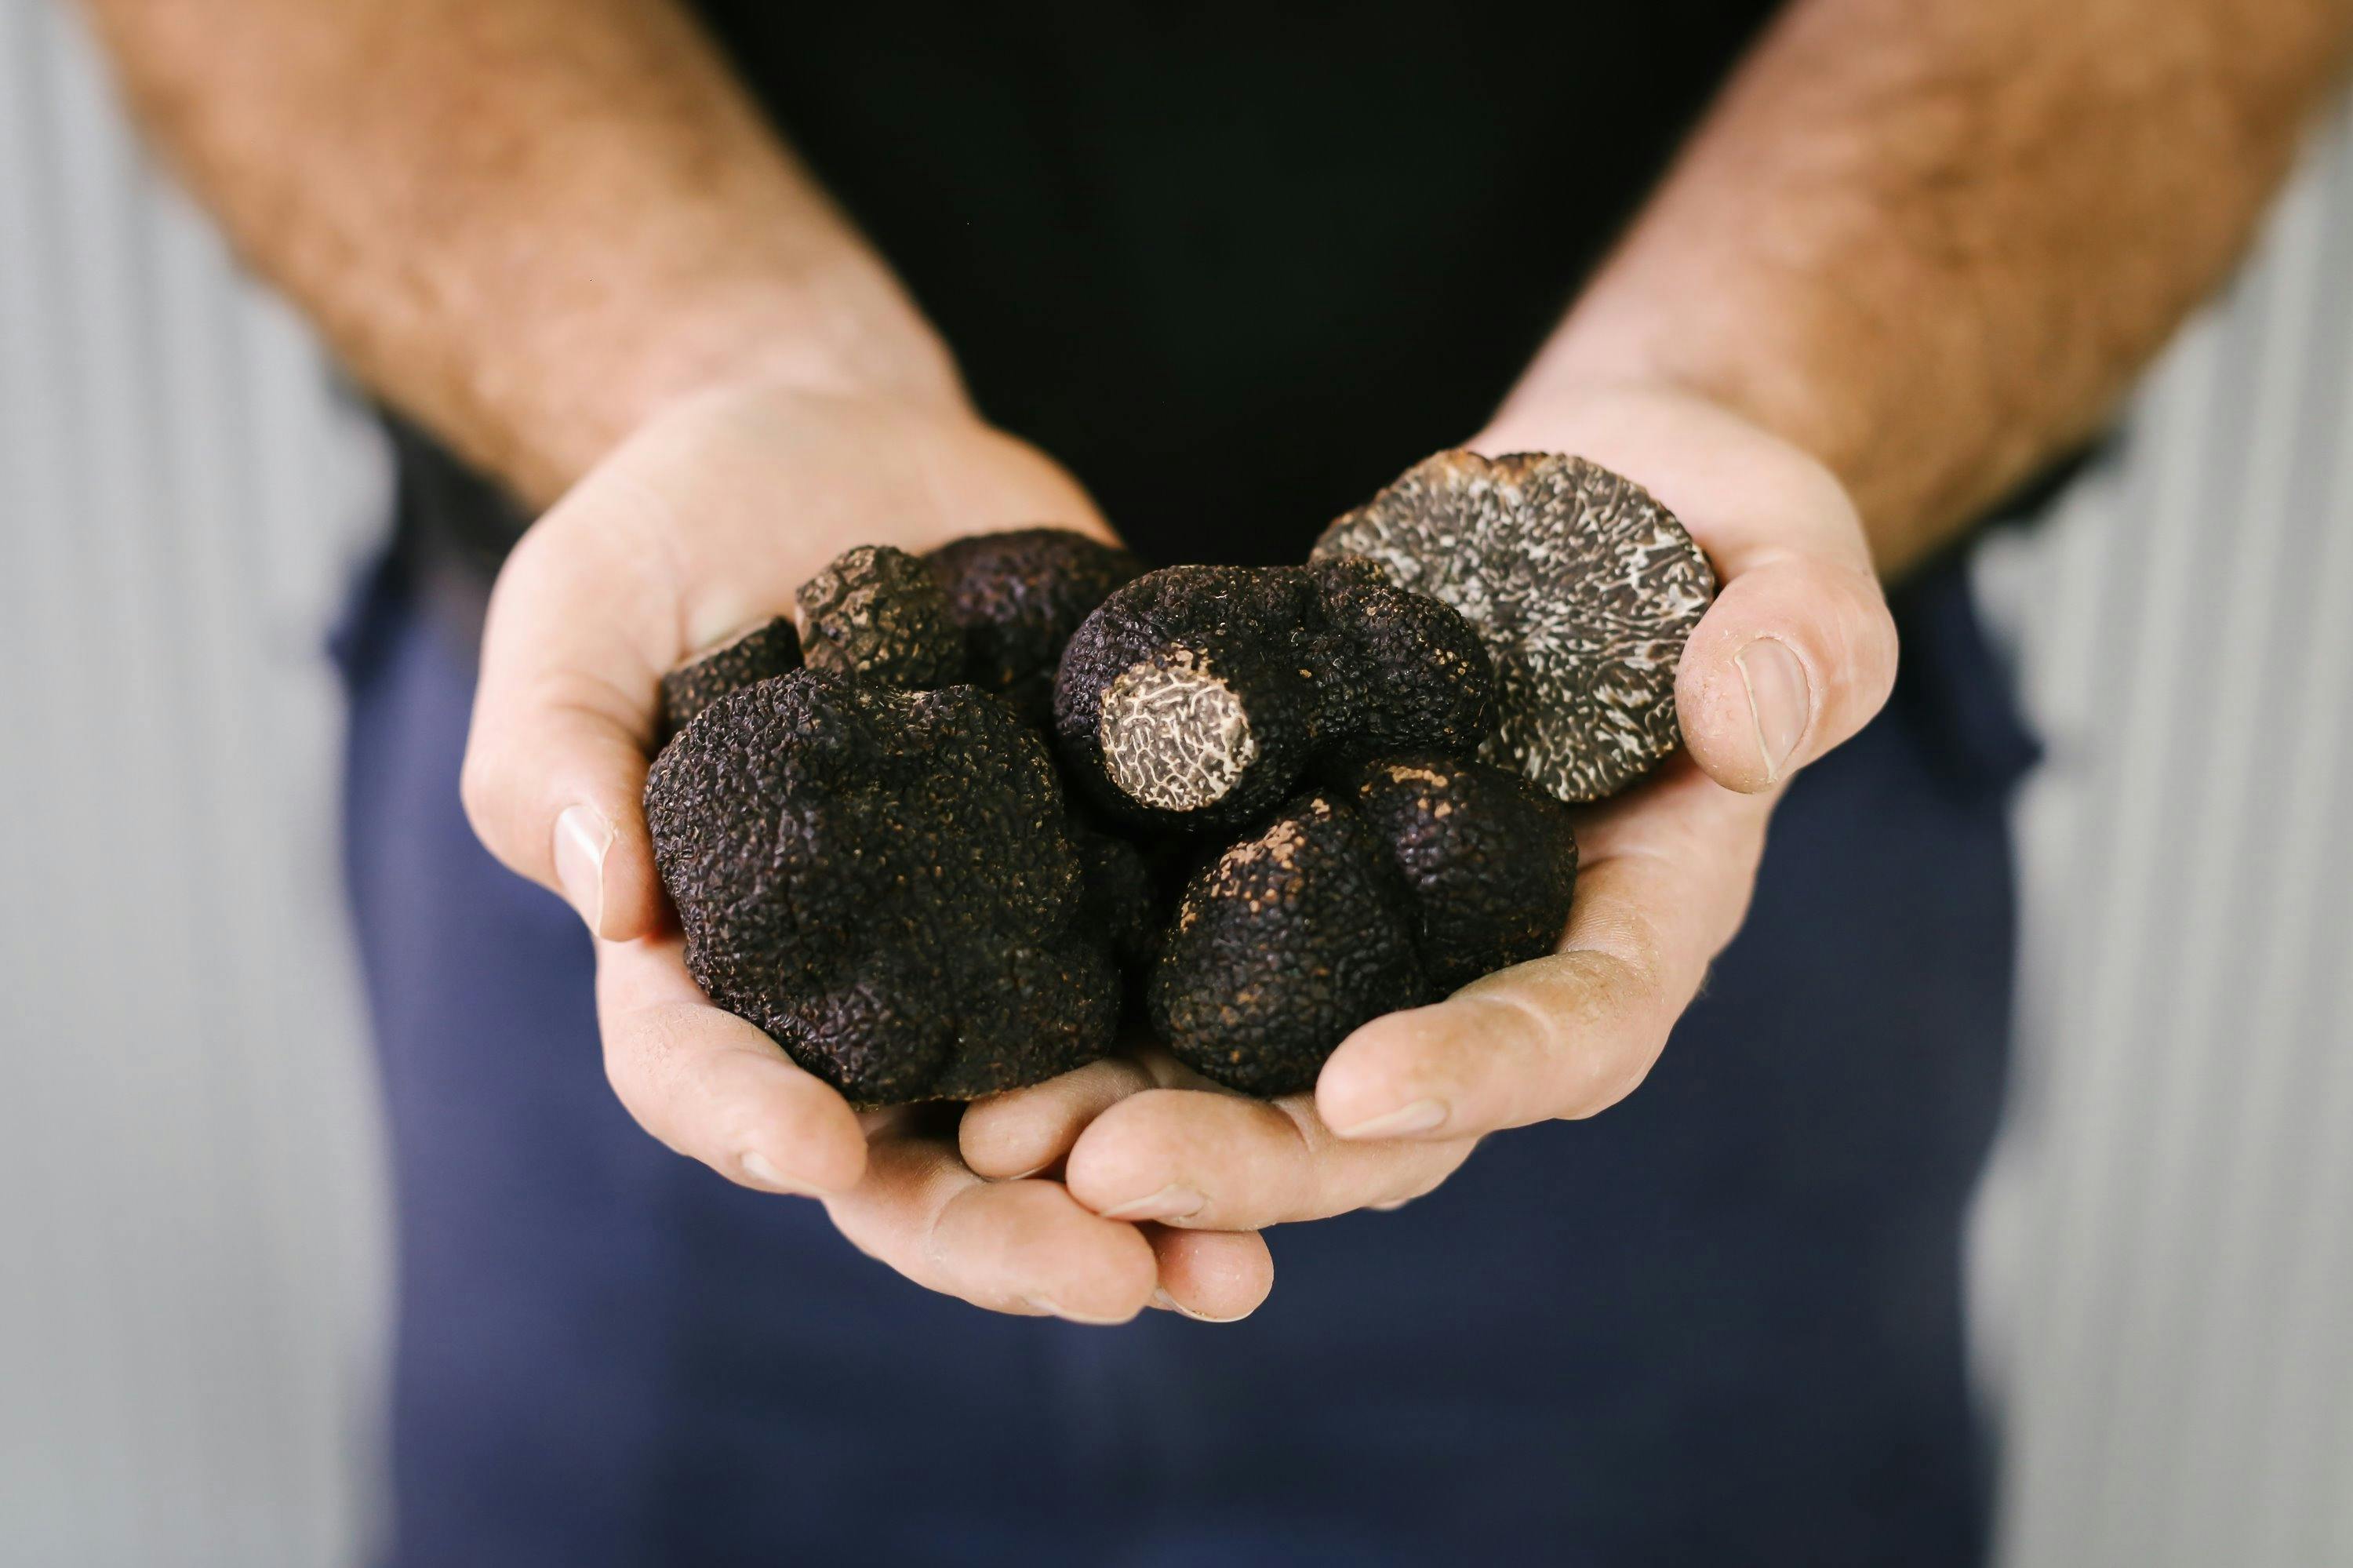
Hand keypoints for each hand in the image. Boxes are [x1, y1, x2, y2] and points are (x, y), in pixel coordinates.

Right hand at [460, 383, 1272, 1321]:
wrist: (846, 448)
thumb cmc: (675, 531)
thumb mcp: (577, 611)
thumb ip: (553, 749)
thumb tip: (603, 898)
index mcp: (706, 959)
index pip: (701, 1072)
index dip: (746, 1122)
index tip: (816, 1151)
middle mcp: (853, 993)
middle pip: (906, 1161)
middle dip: (996, 1236)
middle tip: (1104, 1281)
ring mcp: (990, 949)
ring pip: (1055, 1124)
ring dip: (1146, 1211)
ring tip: (1238, 1272)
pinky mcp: (1105, 886)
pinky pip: (1168, 999)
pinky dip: (1234, 1076)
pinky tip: (1335, 1134)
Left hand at [961, 386, 1898, 1232]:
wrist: (1595, 497)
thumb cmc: (1710, 523)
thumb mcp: (1787, 555)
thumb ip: (1798, 640)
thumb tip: (1746, 721)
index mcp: (1641, 923)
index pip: (1574, 1032)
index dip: (1476, 1073)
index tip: (1356, 1095)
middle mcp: (1505, 971)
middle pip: (1390, 1118)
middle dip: (1253, 1155)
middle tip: (1104, 1172)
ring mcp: (1389, 948)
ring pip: (1267, 1084)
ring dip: (1146, 1123)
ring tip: (1004, 1140)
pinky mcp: (1291, 891)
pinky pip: (1193, 982)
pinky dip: (1101, 1025)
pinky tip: (983, 1052)